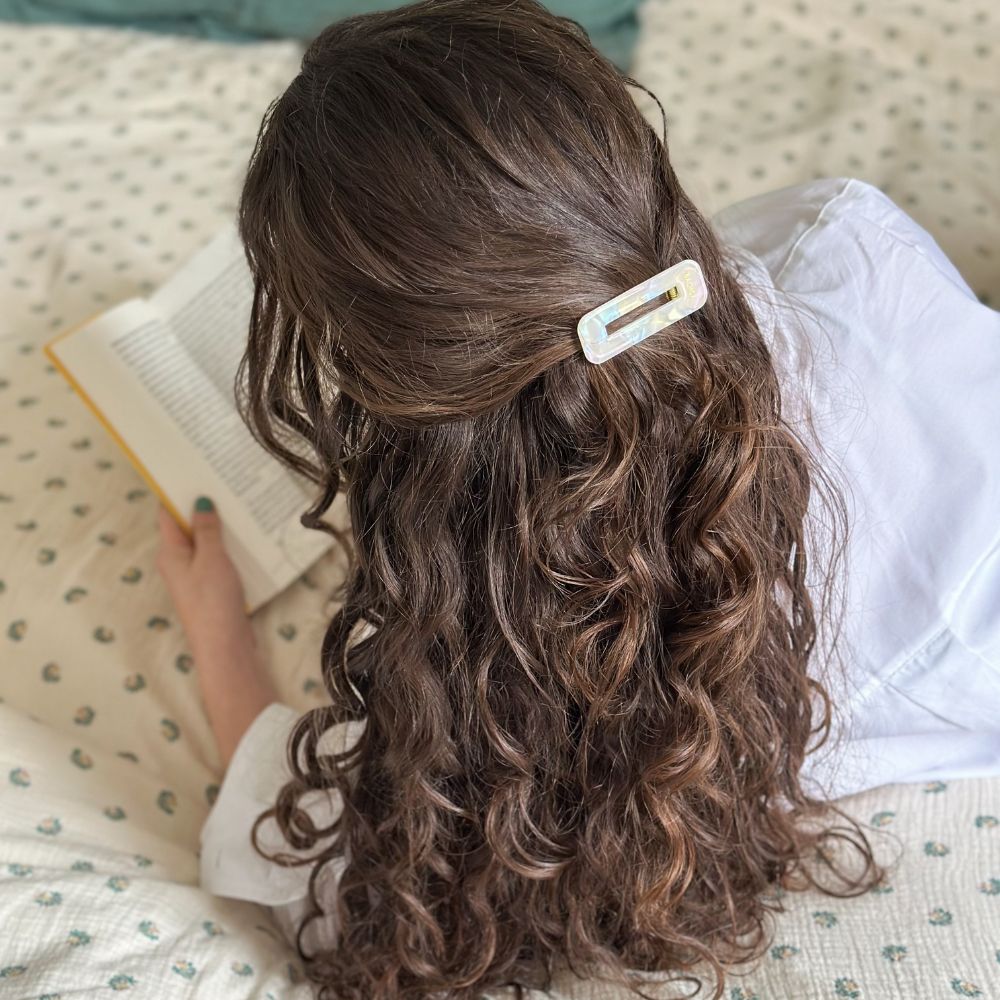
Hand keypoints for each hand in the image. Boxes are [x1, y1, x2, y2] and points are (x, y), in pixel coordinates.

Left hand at [156, 497, 278, 767]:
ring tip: (241, 501)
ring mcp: (194, 576)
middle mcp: (177, 562)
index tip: (193, 467)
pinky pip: (217, 557)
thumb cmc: (213, 601)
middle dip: (203, 505)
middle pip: (187, 526)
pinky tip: (248, 536)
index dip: (177, 490)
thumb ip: (206, 530)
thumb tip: (199, 502)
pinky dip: (229, 545)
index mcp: (170, 552)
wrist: (225, 647)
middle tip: (225, 479)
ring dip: (219, 526)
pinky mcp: (212, 588)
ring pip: (205, 542)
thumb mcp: (211, 559)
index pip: (167, 513)